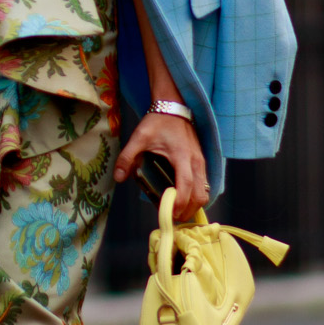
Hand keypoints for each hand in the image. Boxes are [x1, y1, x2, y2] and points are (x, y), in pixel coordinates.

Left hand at [114, 108, 208, 224]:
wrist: (174, 107)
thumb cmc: (157, 122)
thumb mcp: (138, 137)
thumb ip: (127, 157)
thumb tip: (118, 177)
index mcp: (181, 156)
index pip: (185, 185)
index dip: (179, 202)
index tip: (169, 213)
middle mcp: (196, 161)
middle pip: (199, 194)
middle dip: (187, 210)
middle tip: (171, 217)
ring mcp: (201, 162)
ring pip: (204, 191)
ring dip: (193, 205)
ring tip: (176, 211)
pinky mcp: (201, 162)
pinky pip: (203, 185)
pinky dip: (196, 196)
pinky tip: (182, 198)